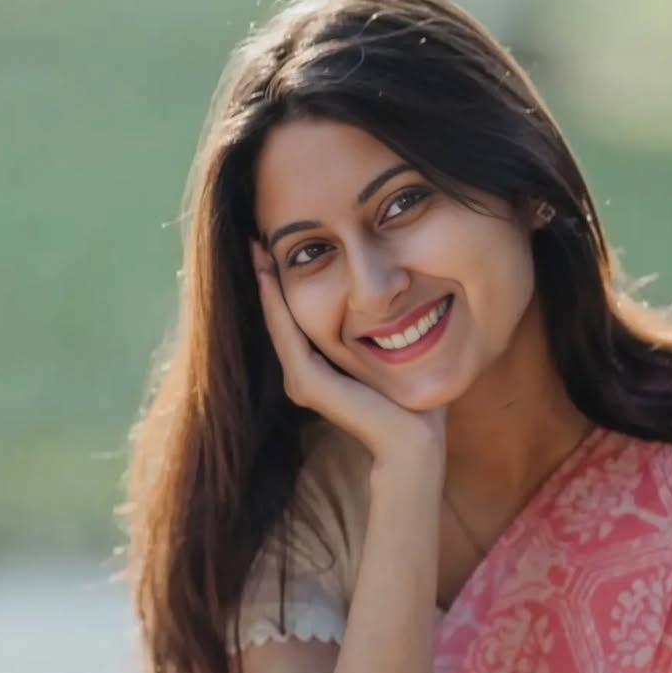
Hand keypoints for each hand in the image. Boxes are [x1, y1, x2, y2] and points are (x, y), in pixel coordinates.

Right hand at [251, 240, 446, 463]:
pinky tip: (269, 272)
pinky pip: (286, 333)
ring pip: (278, 321)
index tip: (279, 241)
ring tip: (256, 244)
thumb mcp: (395, 350)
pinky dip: (275, 303)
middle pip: (281, 316)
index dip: (285, 280)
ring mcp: (302, 381)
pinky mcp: (307, 385)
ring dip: (265, 282)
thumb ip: (384, 328)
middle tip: (255, 233)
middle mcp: (304, 377)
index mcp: (321, 371)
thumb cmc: (414, 399)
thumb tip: (396, 291)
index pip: (296, 318)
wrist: (416, 439)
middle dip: (268, 274)